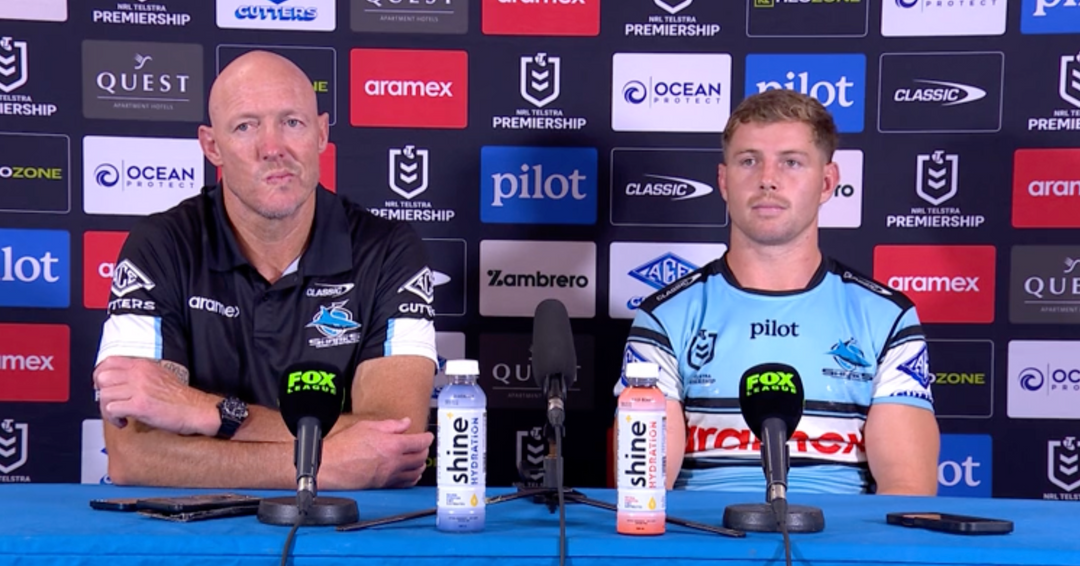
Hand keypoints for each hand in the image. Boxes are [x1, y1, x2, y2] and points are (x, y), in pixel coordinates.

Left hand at [93, 357, 216, 435]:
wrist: (196, 409)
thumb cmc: (181, 398)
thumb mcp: (160, 376)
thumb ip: (140, 374)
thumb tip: (120, 382)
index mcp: (143, 365)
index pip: (109, 362)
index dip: (100, 375)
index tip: (103, 387)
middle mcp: (139, 374)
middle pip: (102, 378)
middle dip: (102, 393)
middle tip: (110, 403)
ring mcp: (139, 389)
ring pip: (104, 395)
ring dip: (107, 410)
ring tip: (118, 416)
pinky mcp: (139, 405)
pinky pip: (112, 409)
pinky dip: (114, 419)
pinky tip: (123, 422)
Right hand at [321, 417, 432, 489]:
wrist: (329, 466)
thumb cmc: (344, 447)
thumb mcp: (367, 426)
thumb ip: (391, 425)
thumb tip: (405, 423)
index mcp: (392, 445)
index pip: (420, 442)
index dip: (427, 437)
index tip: (428, 436)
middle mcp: (394, 462)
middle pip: (421, 458)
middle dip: (424, 450)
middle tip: (422, 445)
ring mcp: (389, 476)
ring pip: (415, 472)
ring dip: (420, 465)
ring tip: (418, 459)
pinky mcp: (383, 486)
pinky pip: (405, 484)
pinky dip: (412, 478)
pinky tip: (410, 474)